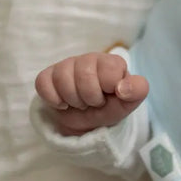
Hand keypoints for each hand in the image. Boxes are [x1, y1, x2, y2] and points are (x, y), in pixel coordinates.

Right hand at [34, 53, 148, 135]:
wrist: (87, 122)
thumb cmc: (110, 106)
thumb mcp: (129, 102)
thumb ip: (137, 90)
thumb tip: (123, 87)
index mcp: (112, 62)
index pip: (109, 70)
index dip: (109, 89)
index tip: (110, 94)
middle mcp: (89, 59)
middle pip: (84, 76)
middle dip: (90, 97)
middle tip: (93, 102)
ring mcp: (67, 65)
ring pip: (63, 79)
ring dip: (73, 100)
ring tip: (80, 103)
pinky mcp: (48, 75)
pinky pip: (43, 83)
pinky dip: (54, 100)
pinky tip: (63, 103)